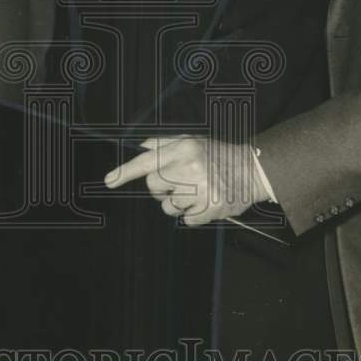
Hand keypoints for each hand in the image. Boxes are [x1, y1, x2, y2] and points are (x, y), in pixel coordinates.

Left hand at [104, 135, 267, 225]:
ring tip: (194, 191)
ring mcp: (202, 190)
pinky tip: (204, 202)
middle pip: (154, 186)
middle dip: (161, 187)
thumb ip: (164, 143)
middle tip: (178, 182)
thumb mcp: (192, 140)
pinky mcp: (211, 209)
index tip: (108, 180)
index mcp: (185, 148)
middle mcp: (191, 167)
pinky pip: (185, 220)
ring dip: (177, 202)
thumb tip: (140, 146)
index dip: (125, 172)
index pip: (147, 161)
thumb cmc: (218, 154)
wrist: (252, 170)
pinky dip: (191, 214)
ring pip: (168, 207)